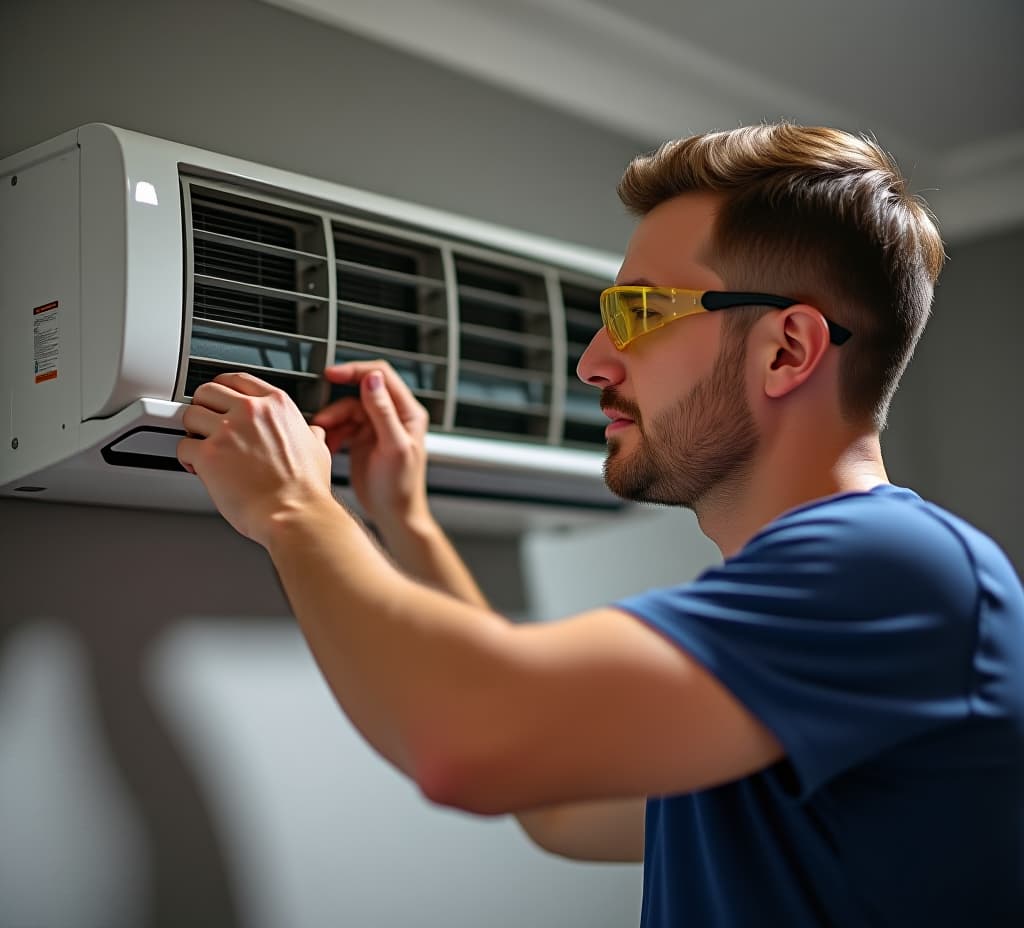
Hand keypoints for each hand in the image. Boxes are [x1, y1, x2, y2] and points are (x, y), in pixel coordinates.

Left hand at [177, 372, 335, 546]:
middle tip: (206, 425)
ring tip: (201, 447)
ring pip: (190, 415)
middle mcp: (250, 411)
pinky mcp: (208, 455)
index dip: (223, 389)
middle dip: (204, 408)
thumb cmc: (305, 489)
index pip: (237, 379)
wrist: (294, 514)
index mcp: (276, 405)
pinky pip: (182, 447)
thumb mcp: (318, 449)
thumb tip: (312, 433)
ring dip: (193, 432)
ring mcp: (227, 431)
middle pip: (208, 391)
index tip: (219, 400)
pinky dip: (187, 459)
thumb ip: (308, 434)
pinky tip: (199, 469)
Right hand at [312, 361, 429, 530]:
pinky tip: (328, 445)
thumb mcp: (393, 447)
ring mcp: (377, 427)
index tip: (332, 375)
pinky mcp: (363, 439)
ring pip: (348, 410)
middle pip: (359, 393)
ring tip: (324, 437)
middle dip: (338, 404)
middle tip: (322, 418)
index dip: (356, 371)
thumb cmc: (402, 487)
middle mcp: (393, 416)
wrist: (394, 515)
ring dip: (333, 421)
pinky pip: (343, 426)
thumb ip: (383, 412)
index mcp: (407, 413)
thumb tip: (372, 380)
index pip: (381, 376)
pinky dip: (333, 433)